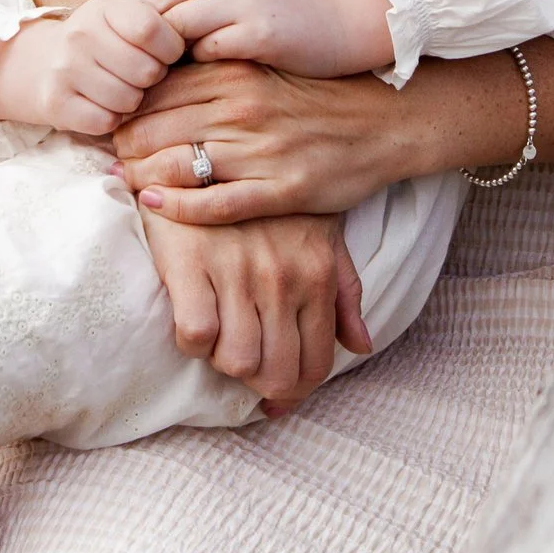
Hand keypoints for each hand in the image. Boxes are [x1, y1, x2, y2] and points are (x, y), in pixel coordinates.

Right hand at [0, 0, 183, 134]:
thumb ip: (164, 20)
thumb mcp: (130, 16)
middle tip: (142, 74)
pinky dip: (111, 119)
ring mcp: (63, 68)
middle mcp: (79, 34)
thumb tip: (204, 34)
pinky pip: (104, 122)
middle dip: (153, 77)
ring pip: (128, 99)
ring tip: (122, 86)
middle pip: (146, 70)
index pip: (153, 31)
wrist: (44, 62)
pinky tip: (104, 103)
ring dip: (134, 100)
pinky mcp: (54, 102)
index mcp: (106, 6)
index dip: (170, 48)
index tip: (166, 52)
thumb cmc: (107, 40)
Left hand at [115, 61, 406, 223]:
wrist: (387, 122)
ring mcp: (263, 152)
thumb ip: (215, 75)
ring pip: (176, 167)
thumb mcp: (265, 70)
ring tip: (127, 182)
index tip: (117, 124)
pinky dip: (177, 207)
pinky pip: (214, 204)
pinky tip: (156, 204)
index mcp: (239, 76)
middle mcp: (245, 110)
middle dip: (124, 147)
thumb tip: (155, 82)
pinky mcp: (281, 190)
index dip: (126, 110)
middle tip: (114, 157)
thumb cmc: (319, 97)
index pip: (156, 92)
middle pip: (155, 130)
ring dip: (141, 177)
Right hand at [138, 207, 370, 409]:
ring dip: (225, 363)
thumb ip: (345, 293)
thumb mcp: (323, 238)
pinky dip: (194, 342)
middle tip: (247, 373)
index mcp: (318, 275)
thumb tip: (361, 346)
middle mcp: (283, 277)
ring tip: (222, 341)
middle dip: (262, 386)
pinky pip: (196, 335)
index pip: (316, 361)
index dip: (296, 392)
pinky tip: (196, 322)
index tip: (278, 396)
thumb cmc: (270, 203)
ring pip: (236, 360)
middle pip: (277, 372)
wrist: (208, 156)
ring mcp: (237, 272)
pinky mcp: (192, 264)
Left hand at [149, 0, 393, 77]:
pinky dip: (204, 60)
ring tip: (193, 57)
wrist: (348, 18)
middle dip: (161, 25)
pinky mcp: (260, 35)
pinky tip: (220, 62)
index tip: (176, 9)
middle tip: (174, 46)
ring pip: (178, 23)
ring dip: (178, 46)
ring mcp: (247, 1)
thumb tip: (158, 4)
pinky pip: (206, 48)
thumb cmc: (293, 2)